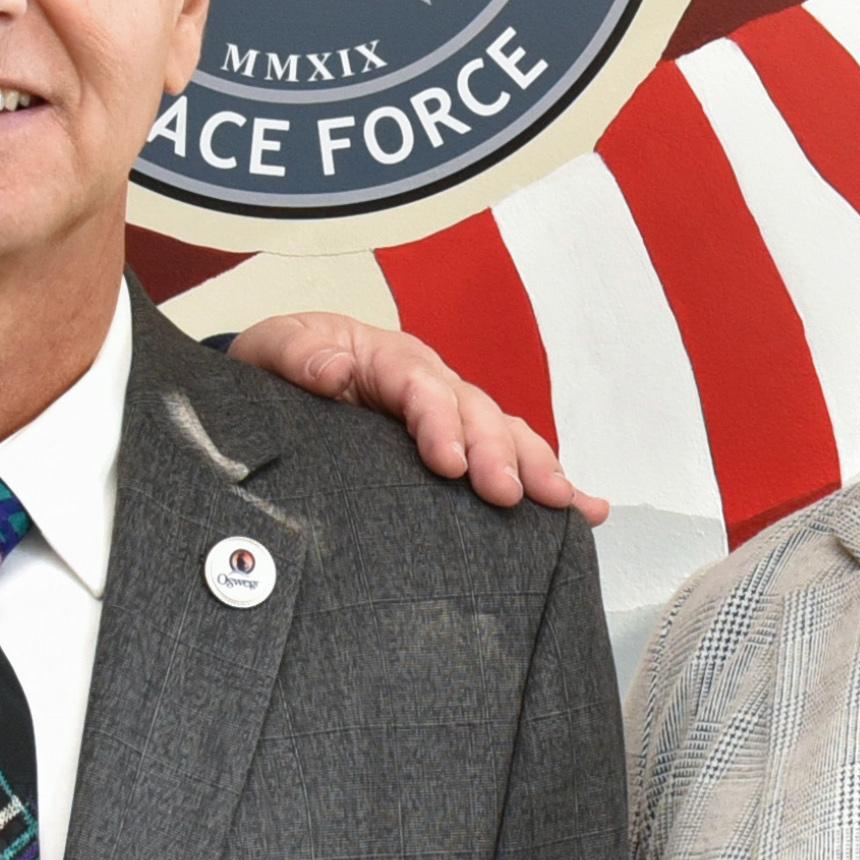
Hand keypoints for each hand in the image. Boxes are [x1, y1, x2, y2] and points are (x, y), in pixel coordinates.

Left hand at [229, 313, 606, 522]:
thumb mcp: (272, 349)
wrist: (285, 375)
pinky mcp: (464, 444)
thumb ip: (296, 356)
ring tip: (563, 503)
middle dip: (496, 453)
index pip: (421, 386)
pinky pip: (512, 458)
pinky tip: (587, 511)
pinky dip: (550, 482)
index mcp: (387, 358)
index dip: (439, 422)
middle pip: (475, 411)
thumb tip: (330, 371)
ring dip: (535, 466)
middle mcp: (431, 382)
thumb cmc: (283, 364)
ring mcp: (453, 412)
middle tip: (506, 495)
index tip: (448, 464)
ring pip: (505, 433)